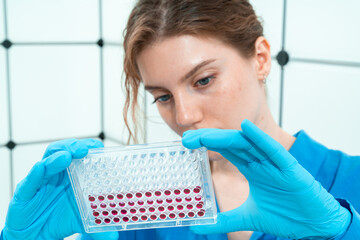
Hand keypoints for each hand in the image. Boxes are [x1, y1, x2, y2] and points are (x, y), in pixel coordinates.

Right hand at [1, 139, 118, 239]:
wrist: (36, 235)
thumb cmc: (60, 219)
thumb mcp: (82, 220)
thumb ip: (98, 225)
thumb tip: (114, 234)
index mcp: (72, 175)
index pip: (80, 155)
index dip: (89, 147)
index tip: (99, 146)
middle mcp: (57, 173)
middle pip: (64, 151)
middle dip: (74, 147)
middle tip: (84, 149)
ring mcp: (41, 180)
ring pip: (47, 160)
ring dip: (57, 155)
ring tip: (67, 155)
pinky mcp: (26, 190)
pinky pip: (31, 179)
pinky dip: (37, 172)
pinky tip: (42, 167)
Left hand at [182, 120, 350, 238]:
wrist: (315, 226)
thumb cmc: (286, 216)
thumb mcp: (247, 218)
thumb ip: (224, 221)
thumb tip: (196, 227)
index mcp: (252, 169)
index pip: (226, 151)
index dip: (208, 144)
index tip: (186, 142)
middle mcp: (261, 162)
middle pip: (232, 144)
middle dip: (210, 139)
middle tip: (188, 138)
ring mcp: (275, 164)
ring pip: (249, 144)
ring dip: (226, 137)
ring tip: (205, 135)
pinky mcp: (290, 169)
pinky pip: (273, 151)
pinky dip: (260, 138)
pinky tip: (245, 127)